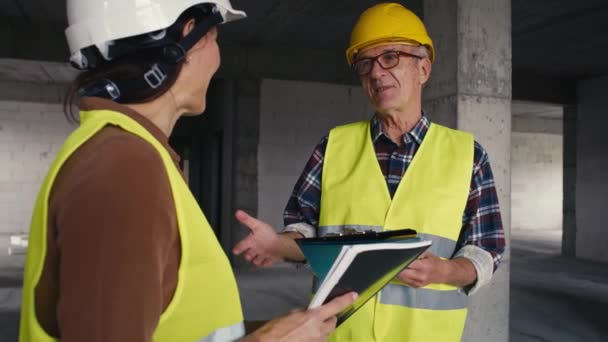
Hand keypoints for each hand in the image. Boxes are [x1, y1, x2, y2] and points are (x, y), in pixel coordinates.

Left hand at [232, 210, 281, 266]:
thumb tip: (238, 214)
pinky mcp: (270, 259)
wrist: (281, 244)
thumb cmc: (269, 235)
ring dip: (255, 260)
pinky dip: (264, 263)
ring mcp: (263, 256)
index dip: (237, 249)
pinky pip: (265, 264)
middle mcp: (256, 250)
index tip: (235, 251)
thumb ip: (246, 220)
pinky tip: (264, 261)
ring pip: (256, 261)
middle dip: (248, 255)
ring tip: (255, 257)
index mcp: (251, 242)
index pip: (241, 246)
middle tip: (247, 253)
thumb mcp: (256, 224)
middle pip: (248, 256)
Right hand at [243, 292, 357, 341]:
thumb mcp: (291, 314)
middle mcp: (319, 331)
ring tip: (305, 333)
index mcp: (313, 317)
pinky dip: (314, 341)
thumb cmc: (275, 330)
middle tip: (316, 320)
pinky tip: (303, 339)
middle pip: (332, 323)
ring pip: (326, 335)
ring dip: (320, 332)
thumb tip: (311, 312)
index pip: (334, 306)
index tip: (353, 296)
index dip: (345, 300)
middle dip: (327, 320)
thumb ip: (305, 313)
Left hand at [397, 251, 446, 287]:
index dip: (401, 261)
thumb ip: (416, 254)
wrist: (443, 273)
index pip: (408, 264)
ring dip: (398, 273)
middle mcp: (421, 276)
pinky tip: (403, 273)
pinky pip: (406, 282)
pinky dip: (402, 277)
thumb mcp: (427, 254)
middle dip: (398, 268)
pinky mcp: (418, 286)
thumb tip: (405, 255)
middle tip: (394, 263)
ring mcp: (419, 283)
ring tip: (397, 268)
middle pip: (403, 273)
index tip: (397, 258)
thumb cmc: (435, 262)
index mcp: (424, 266)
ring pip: (403, 278)